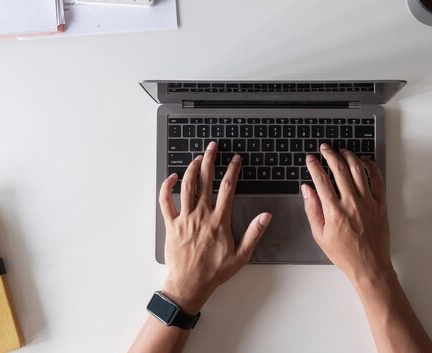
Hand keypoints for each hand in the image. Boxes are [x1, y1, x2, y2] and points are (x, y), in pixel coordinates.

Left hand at [159, 142, 271, 314]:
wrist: (189, 285)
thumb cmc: (214, 272)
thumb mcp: (241, 255)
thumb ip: (254, 233)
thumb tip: (266, 216)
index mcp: (219, 221)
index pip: (227, 188)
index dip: (232, 171)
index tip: (235, 160)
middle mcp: (201, 215)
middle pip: (205, 180)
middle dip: (210, 160)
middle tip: (213, 147)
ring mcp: (185, 218)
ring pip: (187, 186)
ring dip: (191, 168)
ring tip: (197, 157)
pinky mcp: (171, 225)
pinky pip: (166, 202)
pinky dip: (166, 187)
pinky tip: (171, 177)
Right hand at [301, 144, 392, 283]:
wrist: (369, 266)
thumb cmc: (344, 254)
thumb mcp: (320, 235)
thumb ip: (312, 210)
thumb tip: (307, 189)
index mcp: (334, 212)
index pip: (321, 181)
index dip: (314, 166)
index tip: (311, 158)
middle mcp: (351, 204)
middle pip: (339, 170)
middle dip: (330, 154)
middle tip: (325, 148)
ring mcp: (368, 202)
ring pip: (358, 170)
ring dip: (348, 156)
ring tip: (341, 151)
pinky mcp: (380, 204)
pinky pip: (377, 179)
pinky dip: (370, 166)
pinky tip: (363, 161)